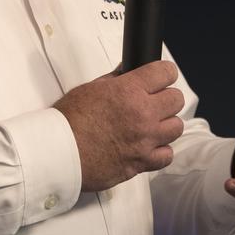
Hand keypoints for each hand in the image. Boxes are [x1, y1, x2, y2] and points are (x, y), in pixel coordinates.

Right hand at [54, 60, 185, 191]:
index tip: (161, 76)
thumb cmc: (68, 120)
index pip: (165, 72)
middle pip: (176, 99)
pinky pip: (167, 155)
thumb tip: (128, 71)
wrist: (58, 153)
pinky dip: (160, 151)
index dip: (164, 73)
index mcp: (129, 91)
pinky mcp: (142, 163)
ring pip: (176, 127)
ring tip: (150, 125)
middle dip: (166, 97)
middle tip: (153, 101)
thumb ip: (115, 79)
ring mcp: (145, 140)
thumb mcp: (90, 88)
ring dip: (165, 124)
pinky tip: (148, 146)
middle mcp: (143, 114)